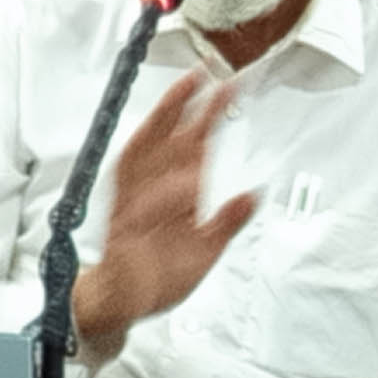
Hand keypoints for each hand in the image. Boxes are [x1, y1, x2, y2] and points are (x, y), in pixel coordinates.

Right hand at [68, 72, 257, 356]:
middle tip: (205, 74)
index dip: (208, 114)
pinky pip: (137, 198)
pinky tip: (177, 174)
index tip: (227, 87)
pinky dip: (156, 188)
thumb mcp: (206, 249)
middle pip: (167, 136)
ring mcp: (134, 202)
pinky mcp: (123, 224)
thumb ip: (229, 221)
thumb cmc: (157, 275)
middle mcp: (152, 190)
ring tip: (181, 95)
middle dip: (185, 104)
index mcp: (174, 192)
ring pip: (145, 150)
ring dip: (163, 121)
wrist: (124, 303)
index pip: (192, 143)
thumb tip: (255, 194)